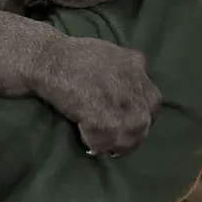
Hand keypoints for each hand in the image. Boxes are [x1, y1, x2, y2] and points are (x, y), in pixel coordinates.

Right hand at [47, 38, 161, 155]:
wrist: (49, 59)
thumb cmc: (72, 54)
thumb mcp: (109, 53)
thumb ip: (124, 71)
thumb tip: (126, 88)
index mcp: (136, 66)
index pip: (153, 100)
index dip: (140, 113)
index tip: (128, 119)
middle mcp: (135, 86)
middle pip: (144, 122)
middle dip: (132, 134)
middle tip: (117, 140)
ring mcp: (121, 105)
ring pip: (129, 137)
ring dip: (116, 145)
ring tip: (105, 148)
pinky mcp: (102, 120)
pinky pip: (104, 142)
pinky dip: (96, 146)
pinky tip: (89, 146)